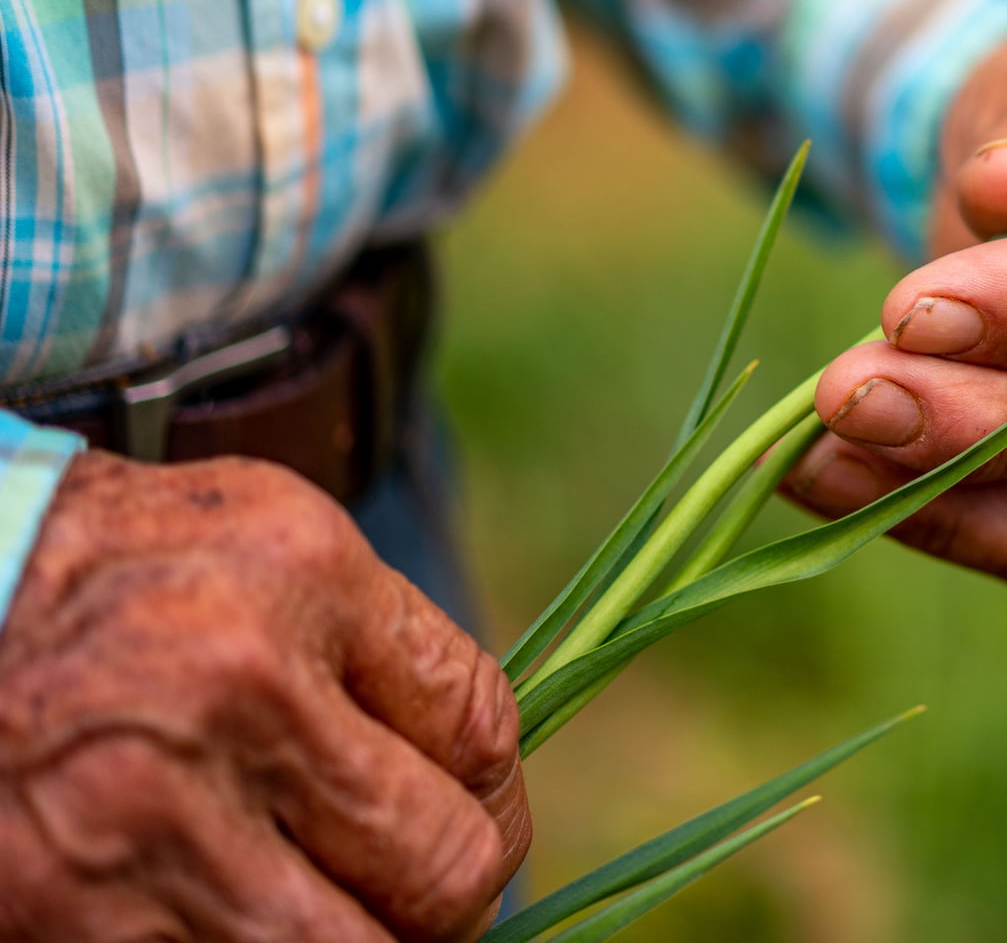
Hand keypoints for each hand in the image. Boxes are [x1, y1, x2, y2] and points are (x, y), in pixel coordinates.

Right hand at [0, 453, 528, 941]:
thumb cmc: (106, 571)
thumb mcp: (259, 536)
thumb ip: (376, 642)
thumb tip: (477, 770)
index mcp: (298, 575)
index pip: (480, 729)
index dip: (496, 798)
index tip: (476, 816)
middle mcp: (235, 693)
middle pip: (443, 868)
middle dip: (450, 896)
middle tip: (418, 892)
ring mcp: (150, 821)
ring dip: (360, 942)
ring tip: (336, 912)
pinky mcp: (77, 922)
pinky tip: (236, 922)